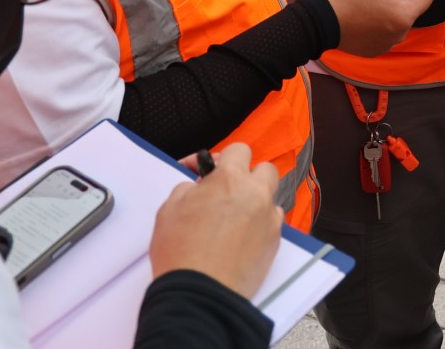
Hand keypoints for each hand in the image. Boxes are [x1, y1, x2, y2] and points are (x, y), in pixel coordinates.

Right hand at [150, 144, 282, 295]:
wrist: (200, 294)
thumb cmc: (180, 253)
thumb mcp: (169, 209)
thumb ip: (188, 189)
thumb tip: (199, 186)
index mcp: (230, 179)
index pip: (238, 150)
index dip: (221, 158)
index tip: (205, 171)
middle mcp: (256, 194)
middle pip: (264, 170)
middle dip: (247, 176)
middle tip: (226, 192)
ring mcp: (269, 218)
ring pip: (270, 198)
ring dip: (255, 201)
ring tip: (234, 218)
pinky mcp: (275, 242)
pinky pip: (272, 223)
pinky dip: (259, 225)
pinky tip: (241, 238)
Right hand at [319, 0, 438, 56]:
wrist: (317, 20)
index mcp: (404, 15)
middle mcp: (398, 35)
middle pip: (410, 10)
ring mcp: (384, 46)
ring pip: (396, 22)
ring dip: (389, 11)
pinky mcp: (371, 51)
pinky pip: (383, 34)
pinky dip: (377, 24)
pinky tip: (363, 14)